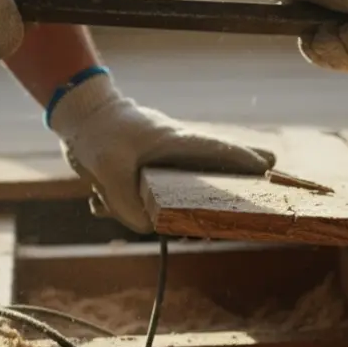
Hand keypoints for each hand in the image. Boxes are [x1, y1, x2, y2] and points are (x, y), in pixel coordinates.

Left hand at [49, 70, 275, 233]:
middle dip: (232, 190)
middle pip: (216, 172)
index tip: (270, 168)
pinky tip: (98, 201)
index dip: (247, 161)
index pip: (221, 152)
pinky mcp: (145, 174)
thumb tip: (149, 229)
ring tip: (184, 230)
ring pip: (182, 193)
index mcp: (178, 143)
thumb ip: (127, 204)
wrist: (78, 116)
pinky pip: (148, 199)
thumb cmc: (99, 134)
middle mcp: (176, 154)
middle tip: (252, 204)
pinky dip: (125, 207)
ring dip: (167, 214)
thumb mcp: (108, 170)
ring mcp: (162, 164)